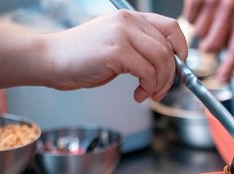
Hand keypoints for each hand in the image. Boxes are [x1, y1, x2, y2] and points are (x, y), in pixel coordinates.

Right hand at [48, 11, 187, 102]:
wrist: (52, 60)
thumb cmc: (82, 58)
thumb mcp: (117, 47)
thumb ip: (141, 50)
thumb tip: (169, 67)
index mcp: (130, 18)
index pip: (171, 28)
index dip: (181, 50)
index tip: (178, 69)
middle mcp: (128, 21)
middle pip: (168, 49)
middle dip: (170, 76)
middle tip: (160, 92)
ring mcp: (122, 35)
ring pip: (162, 61)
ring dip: (160, 84)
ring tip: (147, 94)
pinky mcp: (116, 52)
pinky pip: (147, 72)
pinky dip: (147, 88)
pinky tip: (138, 95)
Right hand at [183, 0, 233, 82]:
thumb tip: (227, 70)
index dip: (229, 67)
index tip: (223, 80)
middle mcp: (231, 7)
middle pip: (213, 45)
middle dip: (209, 46)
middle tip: (210, 38)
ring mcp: (213, 1)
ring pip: (200, 33)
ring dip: (201, 29)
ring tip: (207, 17)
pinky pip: (189, 19)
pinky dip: (192, 17)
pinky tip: (199, 10)